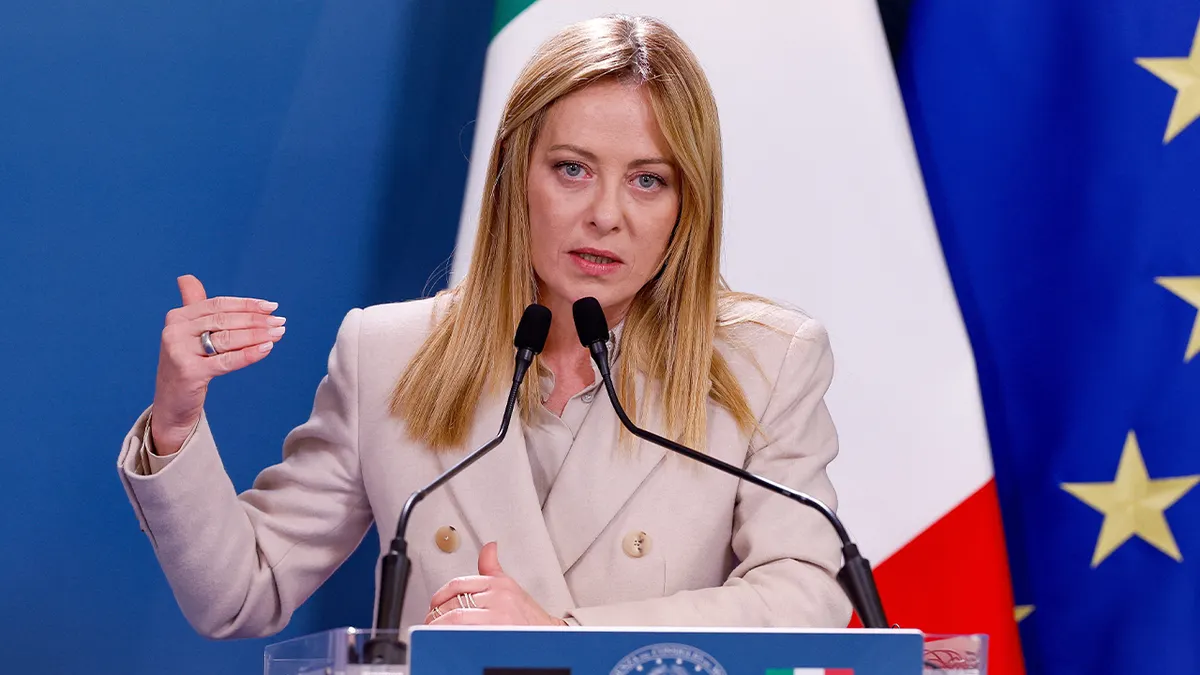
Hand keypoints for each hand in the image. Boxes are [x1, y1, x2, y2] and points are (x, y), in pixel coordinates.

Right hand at [150, 274, 284, 454]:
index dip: (247, 304)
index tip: (271, 306)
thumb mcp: (187, 334)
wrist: (172, 403)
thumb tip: (186, 277)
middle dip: (257, 320)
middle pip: (225, 320)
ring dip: (258, 335)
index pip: (219, 304)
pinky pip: (227, 360)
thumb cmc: (187, 364)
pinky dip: (249, 354)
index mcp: (177, 317)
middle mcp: (174, 331)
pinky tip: (267, 348)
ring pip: (228, 339)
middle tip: (281, 322)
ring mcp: (179, 352)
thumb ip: (192, 307)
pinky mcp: (189, 372)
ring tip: (279, 334)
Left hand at [425, 542, 566, 625]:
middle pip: (455, 603)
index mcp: (499, 584)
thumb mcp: (510, 586)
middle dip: (437, 614)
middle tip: (430, 622)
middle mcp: (499, 599)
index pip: (459, 584)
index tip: (433, 605)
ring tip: (434, 632)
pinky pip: (466, 635)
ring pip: (457, 620)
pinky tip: (447, 640)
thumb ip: (492, 566)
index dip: (440, 596)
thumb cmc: (529, 616)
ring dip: (440, 627)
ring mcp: (498, 618)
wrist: (547, 637)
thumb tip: (489, 546)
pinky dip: (452, 638)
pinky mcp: (497, 636)